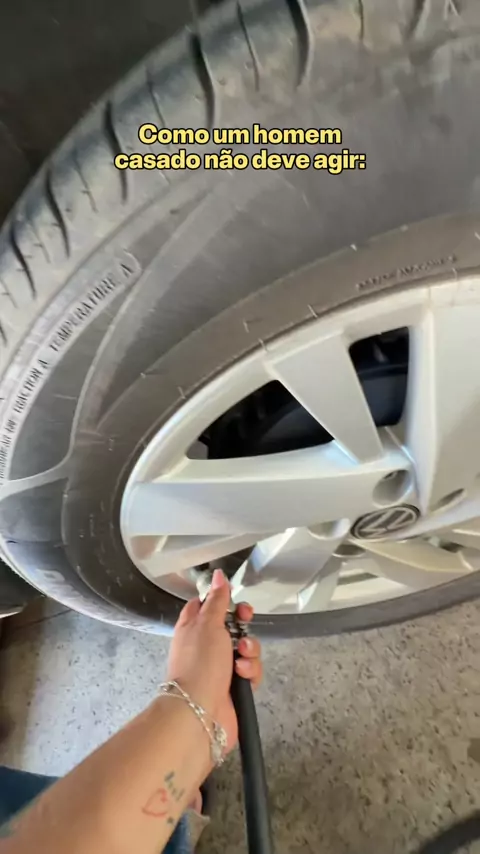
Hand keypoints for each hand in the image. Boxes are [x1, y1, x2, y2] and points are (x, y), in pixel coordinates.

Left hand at [166, 569, 261, 752]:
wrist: (199, 712)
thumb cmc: (200, 662)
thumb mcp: (208, 624)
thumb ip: (217, 600)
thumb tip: (218, 574)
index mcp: (193, 627)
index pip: (207, 606)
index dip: (223, 602)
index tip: (235, 602)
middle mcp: (206, 646)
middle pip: (233, 627)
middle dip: (244, 627)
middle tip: (245, 625)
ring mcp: (220, 667)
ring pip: (246, 649)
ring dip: (249, 652)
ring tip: (241, 660)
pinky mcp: (234, 687)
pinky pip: (251, 672)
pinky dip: (250, 672)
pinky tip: (243, 677)